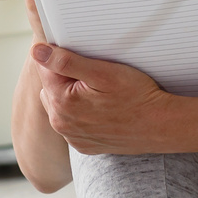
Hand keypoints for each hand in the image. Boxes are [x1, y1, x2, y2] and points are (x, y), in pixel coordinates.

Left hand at [33, 42, 182, 154]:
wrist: (160, 126)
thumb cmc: (137, 96)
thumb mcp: (104, 73)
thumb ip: (66, 62)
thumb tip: (37, 52)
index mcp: (61, 102)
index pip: (45, 68)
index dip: (61, 57)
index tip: (83, 57)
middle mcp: (61, 123)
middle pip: (50, 87)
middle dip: (65, 77)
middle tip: (95, 76)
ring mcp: (71, 137)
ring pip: (59, 105)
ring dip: (71, 96)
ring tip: (99, 93)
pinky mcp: (82, 145)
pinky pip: (71, 123)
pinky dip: (80, 114)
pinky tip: (101, 109)